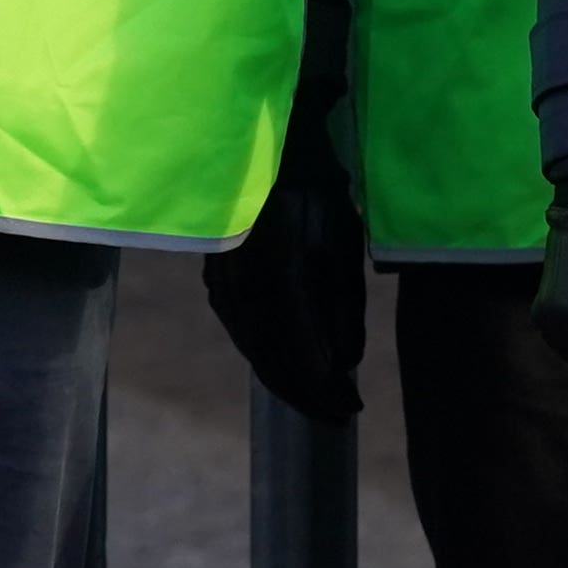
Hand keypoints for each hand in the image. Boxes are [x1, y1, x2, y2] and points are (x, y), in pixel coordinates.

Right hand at [203, 147, 367, 423]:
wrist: (266, 152)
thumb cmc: (318, 194)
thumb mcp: (343, 245)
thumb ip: (345, 307)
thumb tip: (344, 364)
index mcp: (281, 276)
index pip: (301, 352)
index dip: (324, 389)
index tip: (350, 410)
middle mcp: (243, 288)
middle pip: (271, 359)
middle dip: (305, 394)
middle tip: (335, 415)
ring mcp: (222, 284)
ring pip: (253, 348)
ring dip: (283, 378)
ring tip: (315, 398)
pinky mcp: (216, 279)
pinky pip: (241, 329)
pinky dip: (264, 354)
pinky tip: (284, 365)